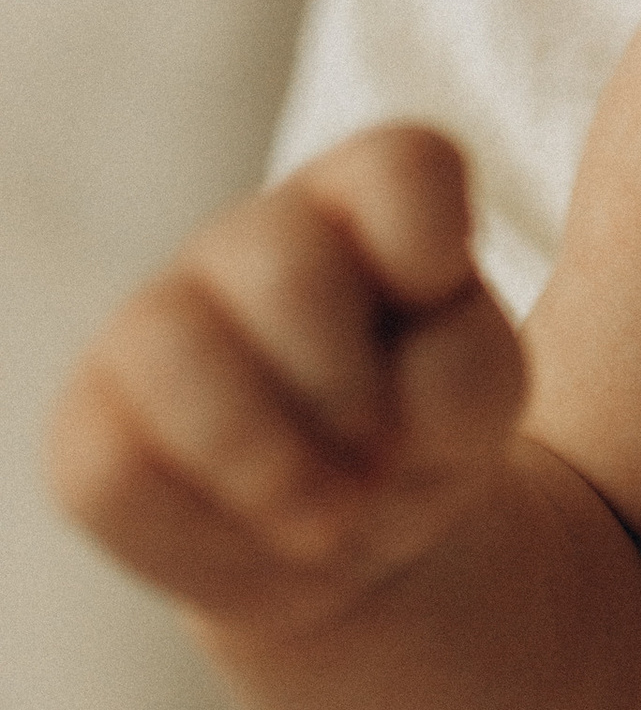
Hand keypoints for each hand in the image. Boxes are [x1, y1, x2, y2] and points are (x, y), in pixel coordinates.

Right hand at [46, 128, 524, 640]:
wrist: (354, 543)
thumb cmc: (425, 434)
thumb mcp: (481, 398)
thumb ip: (462, 370)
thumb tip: (400, 375)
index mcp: (368, 196)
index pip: (404, 166)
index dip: (433, 251)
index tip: (441, 317)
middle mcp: (256, 234)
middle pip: (287, 268)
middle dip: (347, 394)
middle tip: (380, 464)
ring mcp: (159, 317)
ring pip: (169, 348)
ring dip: (267, 463)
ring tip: (326, 519)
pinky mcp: (91, 420)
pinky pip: (113, 471)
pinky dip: (201, 534)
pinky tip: (249, 536)